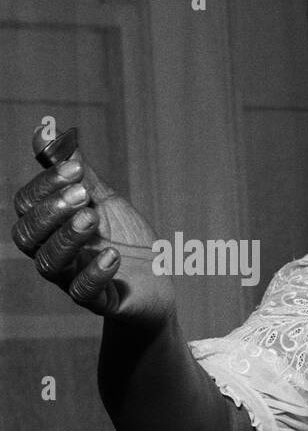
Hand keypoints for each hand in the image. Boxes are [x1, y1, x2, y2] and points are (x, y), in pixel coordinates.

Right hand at [11, 127, 174, 327]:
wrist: (157, 283)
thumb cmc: (125, 238)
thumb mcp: (104, 200)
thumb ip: (77, 171)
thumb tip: (46, 130)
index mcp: (50, 226)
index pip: (27, 205)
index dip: (45, 185)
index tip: (76, 167)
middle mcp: (53, 252)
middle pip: (27, 235)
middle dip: (51, 211)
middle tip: (82, 195)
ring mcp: (72, 278)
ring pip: (49, 263)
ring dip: (67, 238)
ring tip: (93, 218)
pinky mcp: (98, 301)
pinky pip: (83, 292)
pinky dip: (95, 273)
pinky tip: (113, 256)